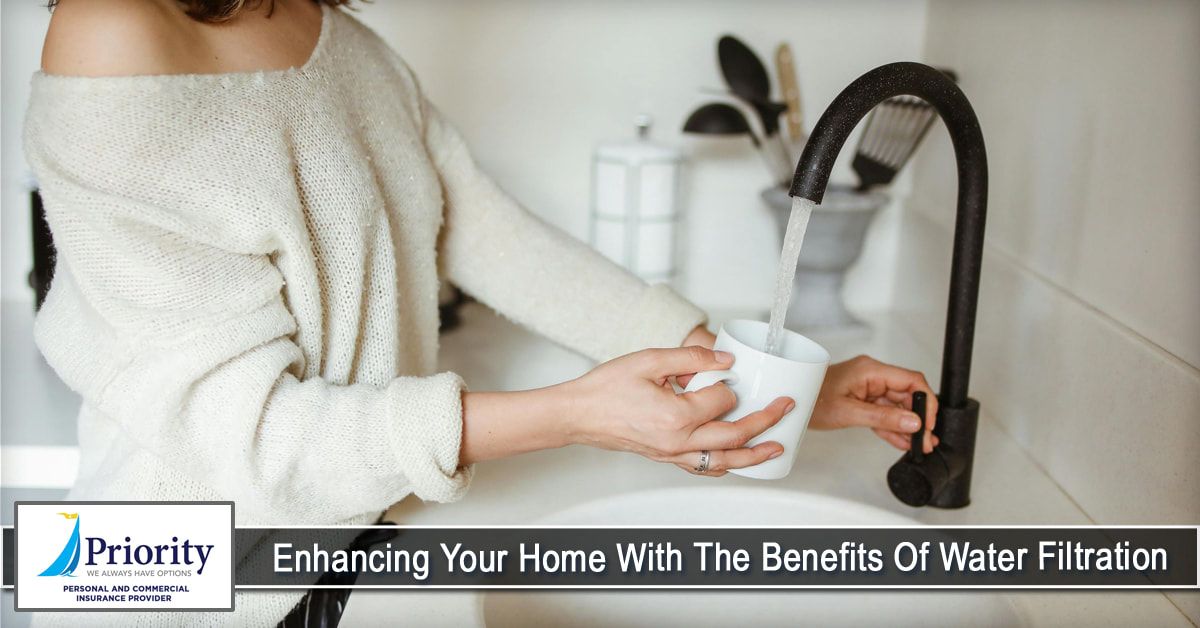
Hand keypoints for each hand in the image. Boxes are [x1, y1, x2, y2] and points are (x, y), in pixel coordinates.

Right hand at [563, 346, 791, 475]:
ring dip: (754, 455)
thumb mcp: (649, 360)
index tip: (724, 373)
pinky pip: (703, 468)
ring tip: (776, 447)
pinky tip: (736, 459)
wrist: (578, 414)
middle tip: (785, 407)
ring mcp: (672, 454)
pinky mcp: (665, 458)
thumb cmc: (606, 388)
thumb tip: (726, 360)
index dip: (726, 384)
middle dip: (765, 421)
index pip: (721, 401)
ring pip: (723, 461)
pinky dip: (725, 465)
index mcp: (676, 416)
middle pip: (734, 436)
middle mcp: (678, 441)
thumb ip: (691, 358)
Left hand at [810, 355, 938, 452]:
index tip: (929, 423)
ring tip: (920, 445)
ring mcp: (868, 387)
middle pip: (907, 394)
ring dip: (908, 425)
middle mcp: (872, 375)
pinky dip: (894, 427)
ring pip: (898, 406)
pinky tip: (903, 441)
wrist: (794, 401)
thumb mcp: (848, 412)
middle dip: (919, 417)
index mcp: (870, 370)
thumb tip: (913, 422)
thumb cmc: (811, 399)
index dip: (926, 401)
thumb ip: (883, 417)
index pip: (911, 381)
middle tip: (926, 440)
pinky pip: (885, 412)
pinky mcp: (863, 399)